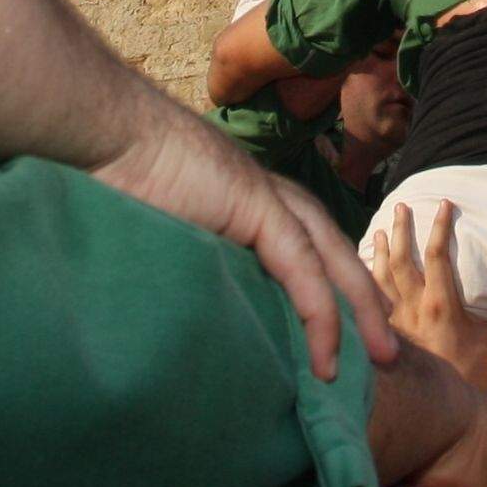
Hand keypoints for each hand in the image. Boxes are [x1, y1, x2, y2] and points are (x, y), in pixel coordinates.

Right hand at [85, 89, 395, 383]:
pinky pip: (300, 266)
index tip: (349, 330)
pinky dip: (318, 311)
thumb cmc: (115, 179)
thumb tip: (192, 310)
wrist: (103, 127)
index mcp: (246, 200)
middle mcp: (266, 195)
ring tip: (379, 358)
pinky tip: (326, 353)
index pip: (307, 247)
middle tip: (383, 350)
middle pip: (332, 250)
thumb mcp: (164, 231)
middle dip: (362, 299)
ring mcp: (264, 195)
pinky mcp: (255, 203)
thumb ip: (192, 261)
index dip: (331, 287)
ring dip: (358, 309)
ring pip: (330, 257)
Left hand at [370, 200, 486, 390]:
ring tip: (381, 232)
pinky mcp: (382, 332)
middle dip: (402, 230)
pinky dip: (364, 283)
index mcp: (439, 304)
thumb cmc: (464, 374)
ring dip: (379, 252)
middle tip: (402, 207)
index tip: (444, 204)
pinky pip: (368, 301)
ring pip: (379, 277)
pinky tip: (362, 272)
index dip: (440, 228)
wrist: (432, 407)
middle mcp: (412, 307)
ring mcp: (394, 320)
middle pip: (401, 260)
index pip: (437, 256)